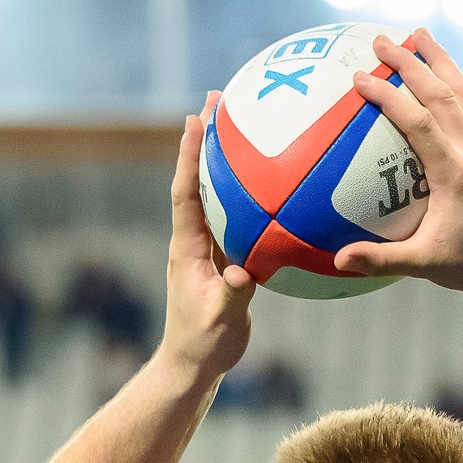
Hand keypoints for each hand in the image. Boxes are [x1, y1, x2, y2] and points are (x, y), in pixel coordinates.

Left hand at [157, 91, 252, 383]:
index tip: (196, 118)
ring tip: (243, 123)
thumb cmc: (203, 342)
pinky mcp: (225, 257)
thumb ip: (232, 293)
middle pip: (199, 178)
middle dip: (208, 138)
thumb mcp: (219, 319)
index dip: (191, 155)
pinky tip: (276, 182)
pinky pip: (239, 216)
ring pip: (219, 193)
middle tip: (219, 99)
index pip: (187, 192)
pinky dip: (252, 193)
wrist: (195, 362)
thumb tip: (245, 271)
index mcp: (187, 247)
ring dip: (228, 159)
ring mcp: (209, 246)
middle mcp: (194, 238)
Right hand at [335, 30, 462, 309]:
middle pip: (441, 95)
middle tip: (381, 40)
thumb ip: (380, 261)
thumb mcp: (423, 266)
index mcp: (453, 176)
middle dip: (411, 62)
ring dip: (442, 61)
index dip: (388, 96)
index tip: (360, 77)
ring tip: (420, 34)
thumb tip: (338, 259)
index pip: (418, 123)